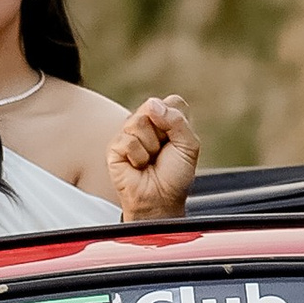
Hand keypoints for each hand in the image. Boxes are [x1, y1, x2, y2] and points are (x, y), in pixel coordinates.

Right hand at [107, 93, 197, 221]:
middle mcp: (145, 123)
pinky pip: (128, 140)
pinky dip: (138, 157)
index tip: (177, 140)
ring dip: (151, 146)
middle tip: (162, 151)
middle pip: (153, 107)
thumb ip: (177, 120)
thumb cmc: (175, 176)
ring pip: (138, 122)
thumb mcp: (189, 146)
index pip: (171, 102)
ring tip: (150, 160)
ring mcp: (128, 133)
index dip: (177, 120)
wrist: (161, 200)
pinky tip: (138, 166)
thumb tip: (152, 104)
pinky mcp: (114, 147)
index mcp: (165, 119)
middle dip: (163, 132)